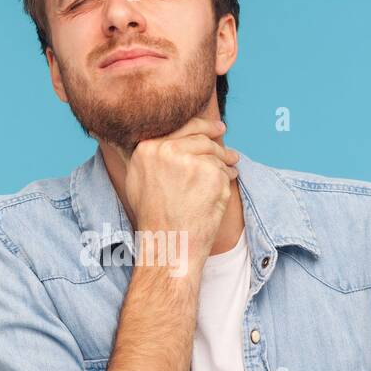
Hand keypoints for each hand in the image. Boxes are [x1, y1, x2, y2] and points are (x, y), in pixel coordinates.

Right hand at [124, 117, 237, 270]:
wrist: (169, 244)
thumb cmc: (154, 219)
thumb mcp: (137, 181)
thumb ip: (149, 156)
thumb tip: (164, 140)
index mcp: (147, 148)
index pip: (181, 127)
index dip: (203, 126)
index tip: (217, 128)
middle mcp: (167, 150)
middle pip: (201, 138)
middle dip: (219, 144)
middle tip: (231, 151)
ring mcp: (191, 161)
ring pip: (215, 154)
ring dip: (226, 161)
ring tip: (232, 168)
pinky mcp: (211, 174)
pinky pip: (224, 170)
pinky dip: (228, 177)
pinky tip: (226, 186)